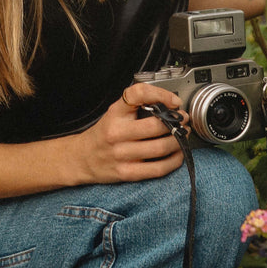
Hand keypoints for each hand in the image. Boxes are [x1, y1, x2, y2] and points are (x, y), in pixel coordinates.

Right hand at [70, 82, 186, 183]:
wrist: (82, 158)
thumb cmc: (104, 134)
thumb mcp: (114, 113)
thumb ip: (137, 106)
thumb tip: (170, 105)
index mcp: (115, 113)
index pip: (137, 94)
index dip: (160, 95)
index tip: (173, 102)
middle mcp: (117, 133)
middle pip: (156, 126)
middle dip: (177, 123)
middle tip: (183, 121)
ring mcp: (121, 154)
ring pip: (161, 147)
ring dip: (179, 141)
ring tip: (182, 136)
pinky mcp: (127, 173)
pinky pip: (158, 169)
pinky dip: (174, 161)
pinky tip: (177, 155)